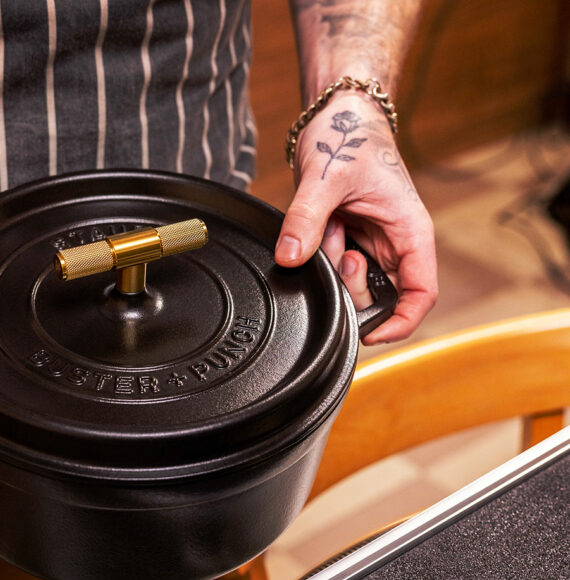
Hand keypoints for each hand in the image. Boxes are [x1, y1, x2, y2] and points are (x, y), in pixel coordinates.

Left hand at [275, 93, 436, 343]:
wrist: (336, 115)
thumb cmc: (348, 136)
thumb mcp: (325, 177)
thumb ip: (306, 220)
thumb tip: (288, 258)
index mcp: (410, 231)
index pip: (420, 294)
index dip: (400, 323)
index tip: (368, 334)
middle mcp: (395, 243)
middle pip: (380, 297)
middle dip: (350, 287)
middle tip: (334, 250)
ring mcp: (371, 244)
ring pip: (354, 285)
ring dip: (333, 267)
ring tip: (327, 227)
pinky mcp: (350, 239)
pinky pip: (334, 266)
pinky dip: (321, 255)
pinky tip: (321, 227)